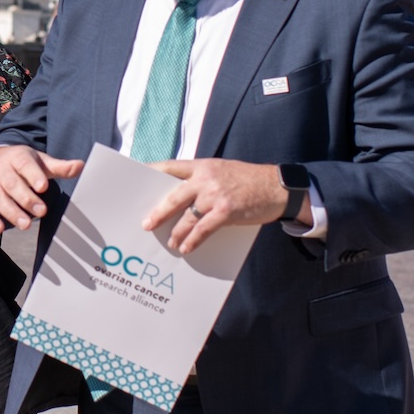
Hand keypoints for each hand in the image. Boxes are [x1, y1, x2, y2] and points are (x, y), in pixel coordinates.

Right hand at [0, 145, 82, 233]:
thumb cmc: (22, 163)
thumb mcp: (40, 161)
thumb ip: (59, 167)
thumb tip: (81, 166)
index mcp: (18, 158)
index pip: (25, 165)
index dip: (33, 175)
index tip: (43, 187)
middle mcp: (2, 171)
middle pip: (12, 184)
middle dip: (26, 199)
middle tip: (42, 211)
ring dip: (11, 212)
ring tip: (25, 225)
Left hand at [143, 159, 303, 254]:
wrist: (276, 187)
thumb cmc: (248, 180)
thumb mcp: (222, 170)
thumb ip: (202, 178)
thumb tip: (180, 195)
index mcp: (203, 166)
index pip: (171, 166)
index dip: (152, 171)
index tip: (137, 176)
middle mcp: (206, 178)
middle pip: (173, 196)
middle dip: (158, 212)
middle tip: (147, 224)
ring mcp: (215, 195)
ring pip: (186, 217)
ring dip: (176, 232)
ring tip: (170, 242)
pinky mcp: (226, 212)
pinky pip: (202, 229)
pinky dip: (192, 240)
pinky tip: (186, 248)